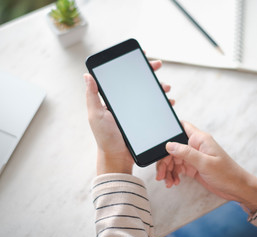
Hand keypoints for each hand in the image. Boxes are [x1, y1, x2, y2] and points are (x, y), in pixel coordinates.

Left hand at [84, 60, 174, 174]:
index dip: (132, 67)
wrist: (118, 157)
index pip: (123, 78)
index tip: (141, 58)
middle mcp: (124, 103)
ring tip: (165, 88)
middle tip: (157, 66)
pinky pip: (155, 108)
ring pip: (149, 94)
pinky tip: (168, 102)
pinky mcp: (144, 119)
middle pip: (138, 83)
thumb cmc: (105, 137)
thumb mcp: (96, 115)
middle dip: (149, 73)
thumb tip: (87, 75)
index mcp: (112, 99)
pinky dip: (162, 103)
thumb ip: (92, 95)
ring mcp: (135, 111)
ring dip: (158, 87)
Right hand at [157, 121, 256, 212]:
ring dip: (167, 170)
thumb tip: (169, 145)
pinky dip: (173, 175)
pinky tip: (173, 182)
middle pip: (172, 147)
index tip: (156, 141)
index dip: (168, 130)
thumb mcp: (205, 163)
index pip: (180, 127)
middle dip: (164, 160)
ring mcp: (194, 157)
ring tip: (166, 181)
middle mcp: (195, 146)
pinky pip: (178, 168)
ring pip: (173, 159)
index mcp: (199, 139)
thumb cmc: (227, 174)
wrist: (237, 189)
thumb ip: (186, 153)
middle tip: (160, 174)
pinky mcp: (193, 167)